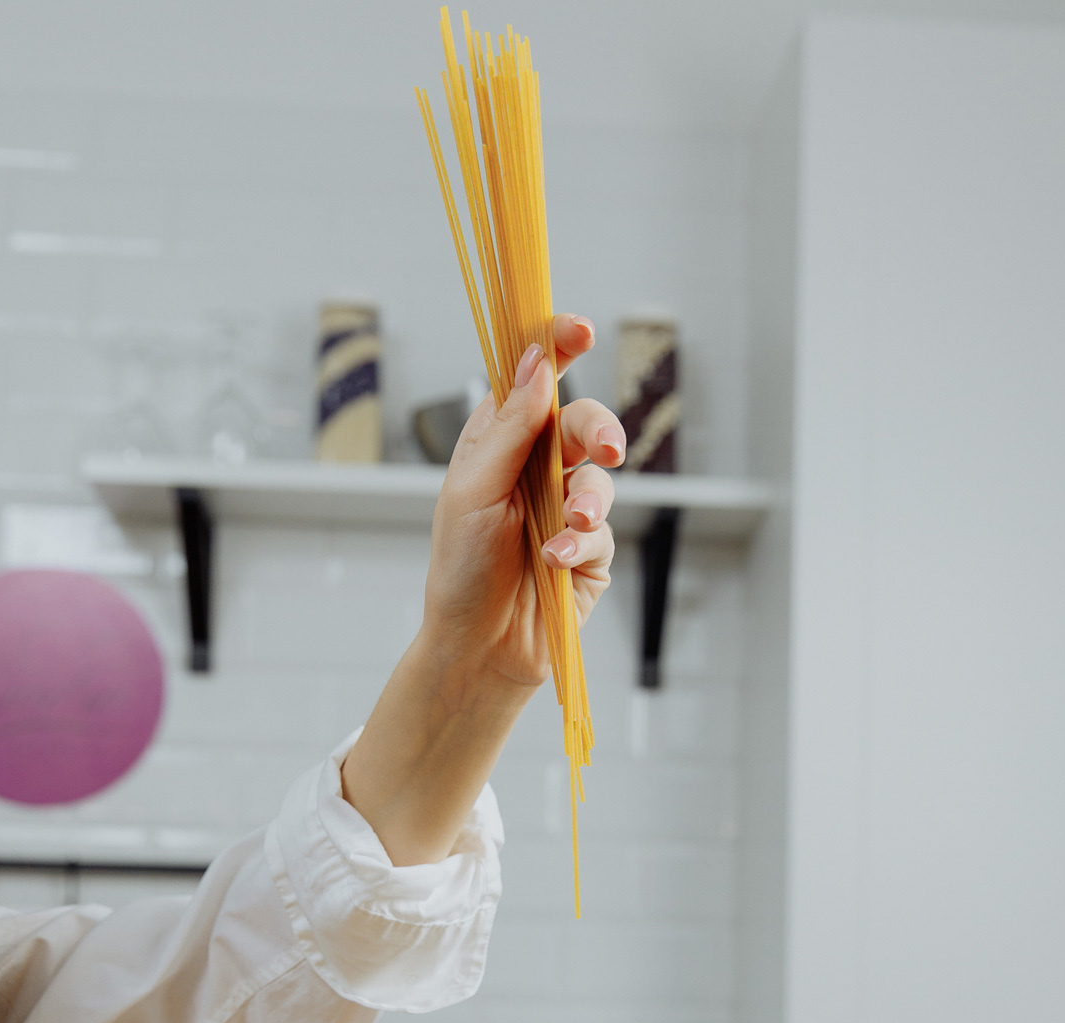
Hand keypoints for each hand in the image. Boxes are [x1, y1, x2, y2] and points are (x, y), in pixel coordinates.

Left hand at [420, 313, 624, 689]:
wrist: (476, 647)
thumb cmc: (460, 568)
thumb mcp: (473, 490)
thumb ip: (510, 428)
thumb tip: (537, 364)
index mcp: (500, 440)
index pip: (533, 378)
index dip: (556, 346)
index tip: (579, 331)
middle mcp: (536, 467)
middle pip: (581, 421)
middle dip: (597, 428)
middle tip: (604, 446)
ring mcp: (567, 507)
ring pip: (602, 475)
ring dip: (589, 498)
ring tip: (568, 524)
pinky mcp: (590, 550)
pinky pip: (602, 530)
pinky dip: (581, 541)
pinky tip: (555, 560)